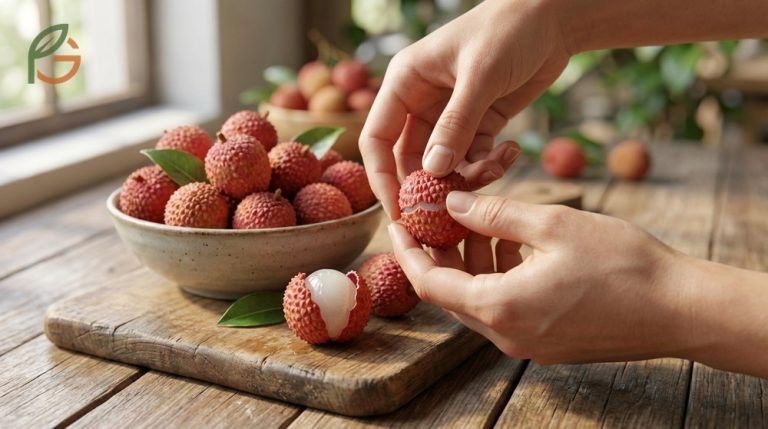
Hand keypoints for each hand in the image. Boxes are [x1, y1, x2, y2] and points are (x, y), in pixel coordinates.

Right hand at [360, 0, 569, 218]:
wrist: (554, 18)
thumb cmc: (509, 30)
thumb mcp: (480, 76)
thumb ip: (456, 125)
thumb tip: (434, 172)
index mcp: (405, 82)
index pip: (377, 138)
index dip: (382, 177)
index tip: (397, 210)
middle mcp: (422, 101)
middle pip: (410, 158)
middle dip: (430, 184)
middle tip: (451, 208)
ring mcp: (451, 115)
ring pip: (444, 164)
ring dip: (466, 176)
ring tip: (493, 169)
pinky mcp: (479, 123)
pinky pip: (473, 158)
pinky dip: (488, 164)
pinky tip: (511, 152)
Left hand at [388, 191, 695, 363]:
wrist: (680, 310)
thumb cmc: (623, 264)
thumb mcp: (552, 225)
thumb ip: (494, 213)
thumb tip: (452, 203)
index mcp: (499, 308)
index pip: (429, 282)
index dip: (407, 250)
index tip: (396, 222)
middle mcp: (505, 335)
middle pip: (450, 292)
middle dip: (439, 251)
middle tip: (437, 213)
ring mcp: (526, 344)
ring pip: (478, 299)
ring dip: (471, 262)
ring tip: (479, 219)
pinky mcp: (546, 343)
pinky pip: (503, 308)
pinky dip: (496, 276)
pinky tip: (511, 244)